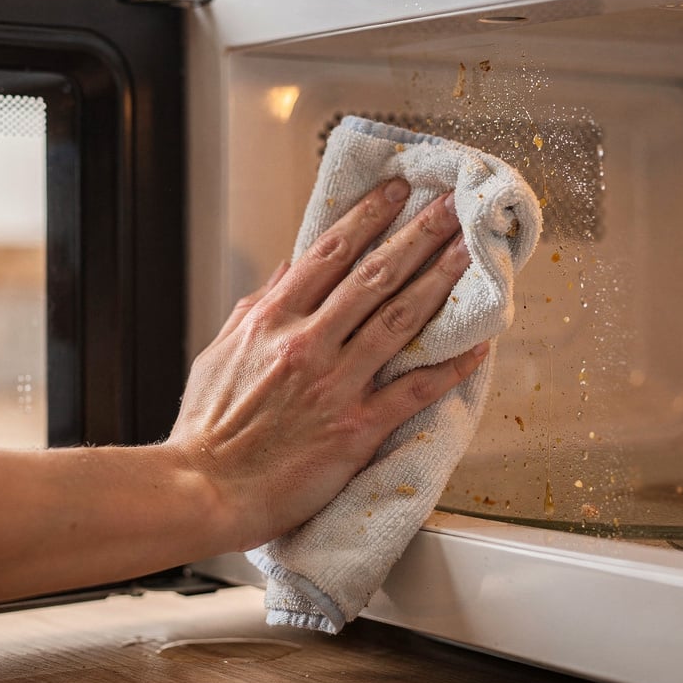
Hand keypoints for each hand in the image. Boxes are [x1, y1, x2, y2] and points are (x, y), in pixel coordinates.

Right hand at [166, 179, 487, 551]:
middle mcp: (307, 343)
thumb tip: (287, 271)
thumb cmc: (208, 429)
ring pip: (399, 319)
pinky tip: (478, 345)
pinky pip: (414, 389)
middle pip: (374, 275)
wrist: (205, 489)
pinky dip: (450, 365)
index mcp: (271, 320)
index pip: (328, 253)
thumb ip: (257, 308)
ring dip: (440, 281)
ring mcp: (334, 384)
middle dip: (417, 235)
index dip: (368, 217)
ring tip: (468, 252)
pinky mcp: (355, 428)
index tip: (395, 193)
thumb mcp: (221, 351)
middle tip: (450, 207)